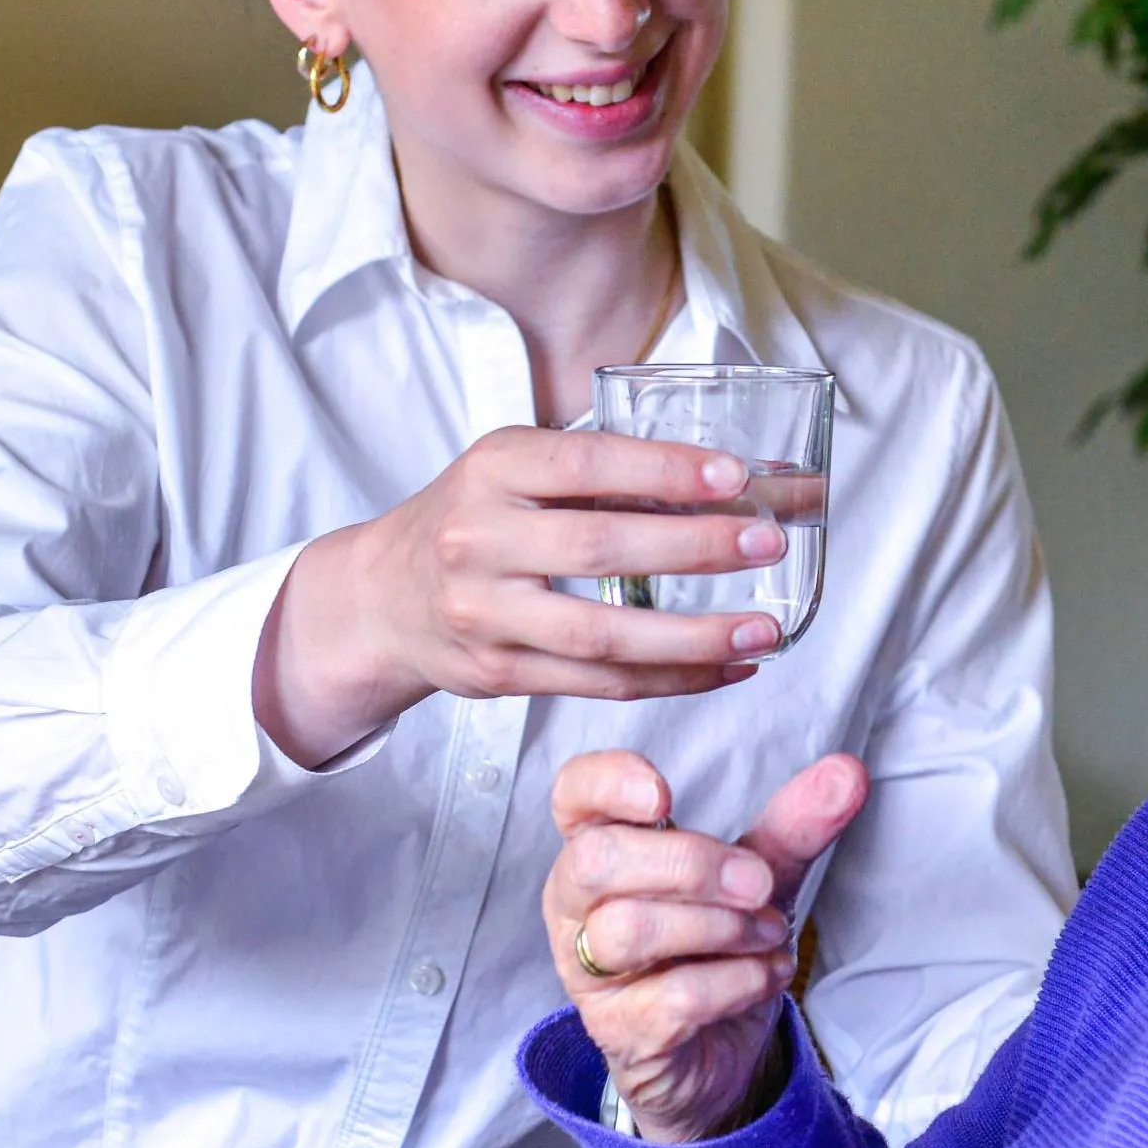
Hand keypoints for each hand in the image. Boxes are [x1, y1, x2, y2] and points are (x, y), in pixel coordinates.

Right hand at [255, 429, 790, 766]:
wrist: (381, 596)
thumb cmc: (473, 520)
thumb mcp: (513, 470)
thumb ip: (600, 473)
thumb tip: (732, 481)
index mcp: (493, 469)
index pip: (588, 462)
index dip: (664, 470)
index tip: (735, 477)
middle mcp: (480, 539)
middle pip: (600, 549)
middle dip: (694, 549)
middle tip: (766, 543)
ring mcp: (485, 614)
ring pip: (603, 635)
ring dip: (693, 636)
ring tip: (762, 630)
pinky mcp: (498, 674)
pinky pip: (598, 685)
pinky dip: (670, 679)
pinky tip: (725, 668)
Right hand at [541, 749, 867, 1142]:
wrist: (717, 1058)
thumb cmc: (717, 954)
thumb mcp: (756, 883)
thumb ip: (792, 827)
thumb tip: (847, 774)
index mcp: (602, 852)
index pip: (573, 795)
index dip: (607, 783)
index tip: (665, 795)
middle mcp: (577, 909)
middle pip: (596, 860)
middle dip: (689, 863)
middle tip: (758, 883)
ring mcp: (590, 975)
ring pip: (627, 930)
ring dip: (720, 926)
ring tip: (769, 933)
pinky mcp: (622, 1032)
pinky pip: (674, 997)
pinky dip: (738, 980)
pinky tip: (766, 974)